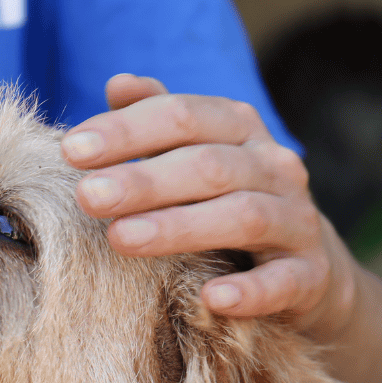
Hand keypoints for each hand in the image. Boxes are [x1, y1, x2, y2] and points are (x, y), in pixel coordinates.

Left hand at [61, 74, 356, 341]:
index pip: (181, 116)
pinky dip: (250, 290)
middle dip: (143, 180)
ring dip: (178, 227)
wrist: (308, 264)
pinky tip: (211, 299)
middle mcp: (273, 166)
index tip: (70, 150)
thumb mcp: (193, 153)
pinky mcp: (311, 275)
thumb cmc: (225, 199)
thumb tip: (118, 83)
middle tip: (87, 196)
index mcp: (238, 128)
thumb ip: (157, 120)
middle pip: (206, 165)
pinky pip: (283, 281)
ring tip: (120, 239)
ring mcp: (297, 220)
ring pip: (242, 216)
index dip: (126, 131)